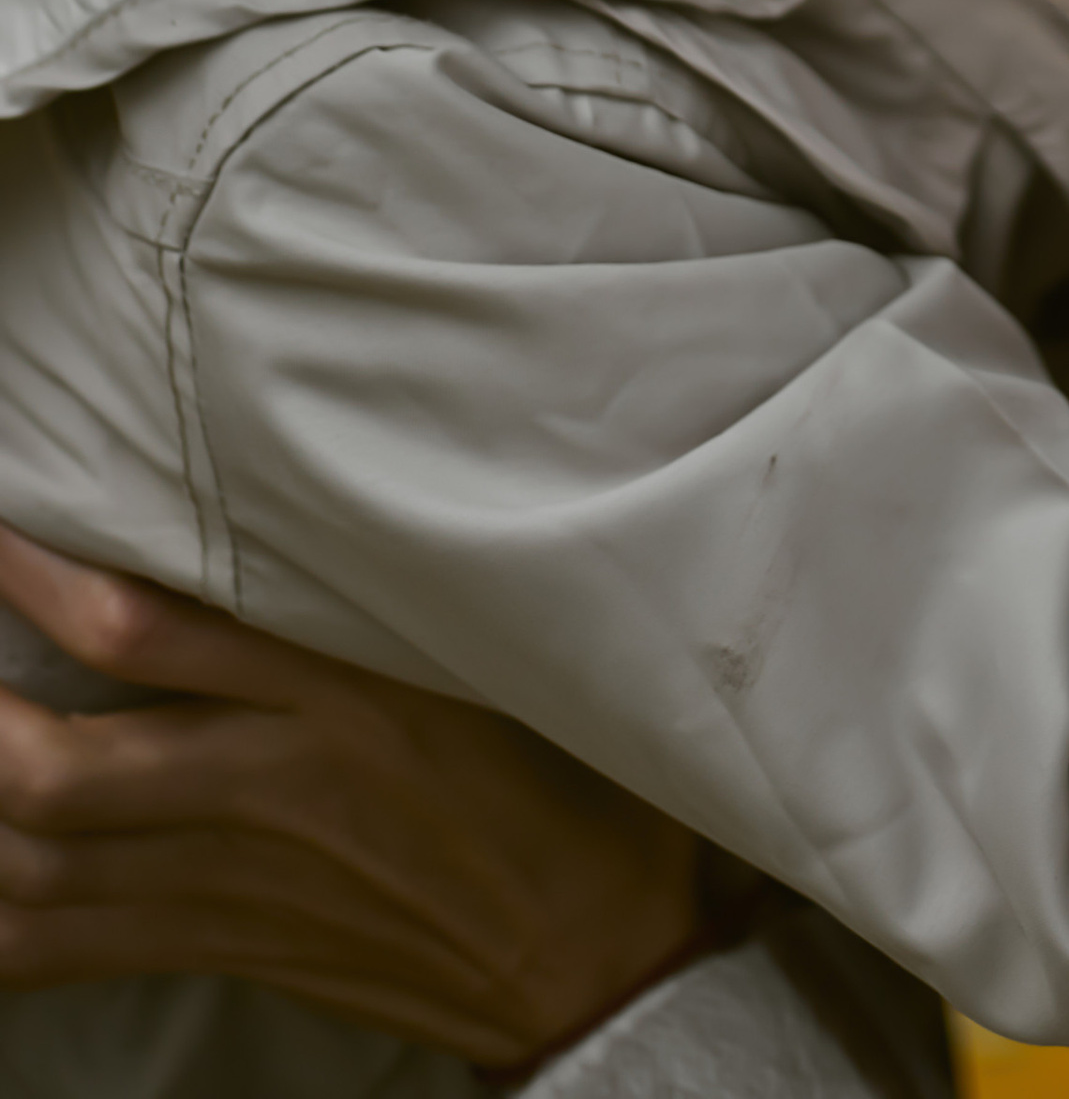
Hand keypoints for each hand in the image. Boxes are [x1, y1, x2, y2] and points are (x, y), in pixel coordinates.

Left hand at [0, 523, 701, 1066]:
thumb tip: (285, 524)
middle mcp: (272, 789)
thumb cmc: (557, 783)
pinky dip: (1, 925)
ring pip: (47, 866)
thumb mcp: (489, 658)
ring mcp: (239, 884)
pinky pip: (73, 950)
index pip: (152, 632)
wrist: (597, 958)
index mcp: (341, 696)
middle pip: (64, 771)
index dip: (48, 582)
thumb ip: (377, 602)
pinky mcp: (230, 947)